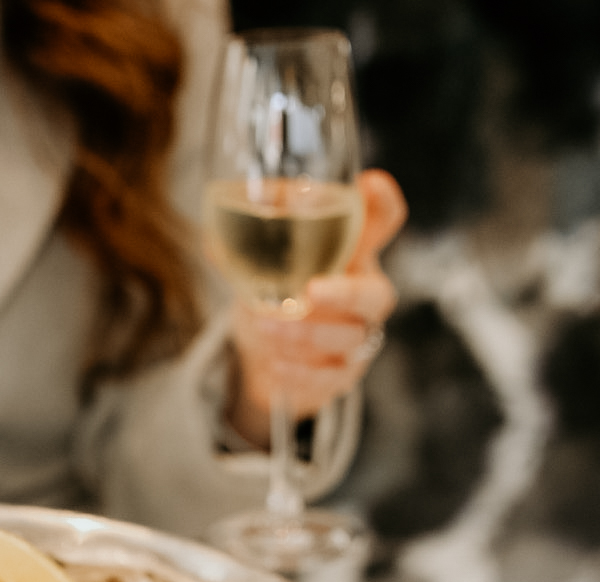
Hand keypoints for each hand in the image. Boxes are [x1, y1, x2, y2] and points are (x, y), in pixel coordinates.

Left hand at [226, 169, 407, 447]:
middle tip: (311, 291)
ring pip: (350, 339)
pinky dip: (301, 372)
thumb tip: (217, 231)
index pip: (382, 223)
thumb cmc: (276, 296)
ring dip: (306, 334)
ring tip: (267, 326)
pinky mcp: (341, 376)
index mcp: (351, 254)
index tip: (371, 184)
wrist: (264, 356)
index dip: (382, 204)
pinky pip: (331, 379)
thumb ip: (245, 245)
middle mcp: (364, 295)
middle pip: (377, 294)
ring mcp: (357, 338)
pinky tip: (275, 363)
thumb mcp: (261, 265)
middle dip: (346, 293)